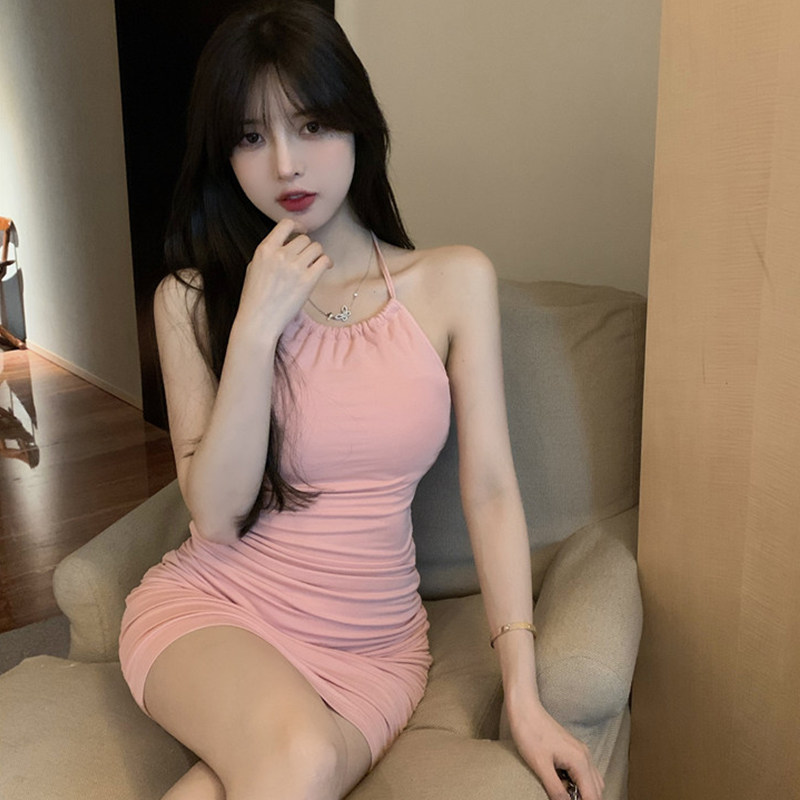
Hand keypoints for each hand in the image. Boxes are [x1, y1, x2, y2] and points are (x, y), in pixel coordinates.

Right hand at [236, 218, 331, 339]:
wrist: (259, 321)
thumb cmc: (255, 298)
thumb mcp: (254, 268)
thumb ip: (269, 253)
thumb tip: (286, 245)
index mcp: (265, 249)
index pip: (285, 224)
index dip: (297, 226)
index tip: (302, 231)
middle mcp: (280, 255)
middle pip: (304, 239)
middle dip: (307, 247)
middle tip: (306, 258)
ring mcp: (294, 267)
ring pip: (316, 247)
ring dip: (317, 254)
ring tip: (315, 264)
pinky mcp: (307, 280)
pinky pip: (324, 261)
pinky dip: (326, 262)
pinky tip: (325, 268)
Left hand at [507, 698, 603, 799]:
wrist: (525, 708)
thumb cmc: (530, 733)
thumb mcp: (540, 766)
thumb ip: (556, 789)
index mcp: (580, 761)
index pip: (593, 796)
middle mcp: (585, 756)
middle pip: (597, 791)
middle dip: (586, 799)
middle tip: (566, 798)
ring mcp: (581, 751)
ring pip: (593, 782)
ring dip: (584, 792)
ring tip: (566, 795)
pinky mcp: (574, 749)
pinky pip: (584, 772)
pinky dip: (579, 783)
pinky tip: (564, 784)